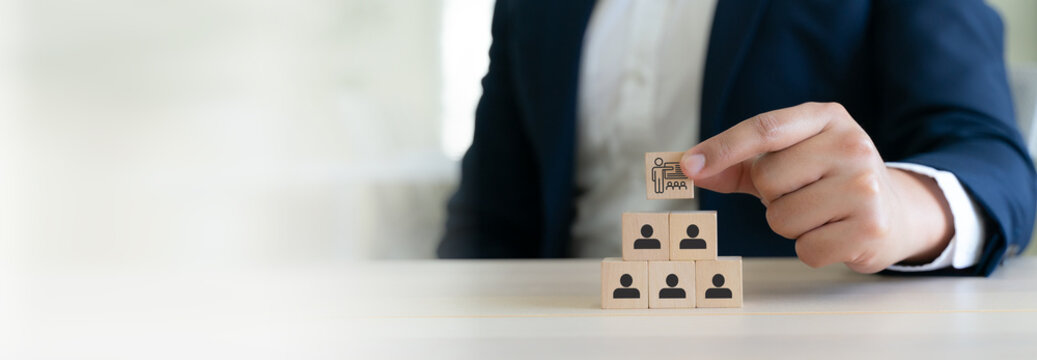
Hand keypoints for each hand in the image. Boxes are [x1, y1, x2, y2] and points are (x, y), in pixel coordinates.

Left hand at [680, 102, 953, 272]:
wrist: (896, 210)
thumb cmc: (827, 181)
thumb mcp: (788, 160)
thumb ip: (737, 164)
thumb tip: (689, 168)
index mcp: (826, 118)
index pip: (764, 128)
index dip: (722, 148)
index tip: (687, 166)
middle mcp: (850, 144)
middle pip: (767, 179)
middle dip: (772, 196)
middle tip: (803, 194)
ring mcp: (864, 185)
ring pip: (781, 218)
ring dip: (790, 225)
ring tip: (819, 214)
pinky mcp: (871, 227)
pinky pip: (806, 249)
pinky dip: (810, 249)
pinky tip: (834, 233)